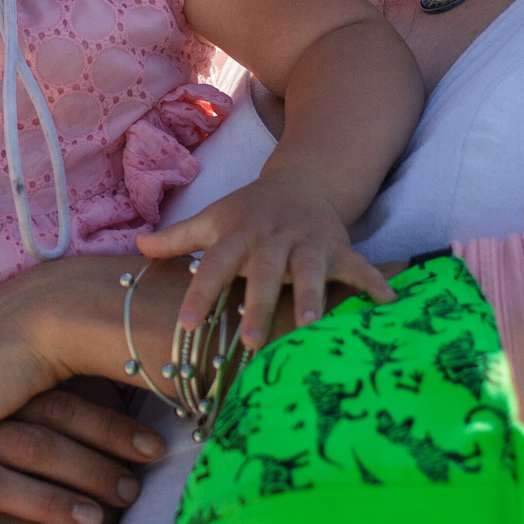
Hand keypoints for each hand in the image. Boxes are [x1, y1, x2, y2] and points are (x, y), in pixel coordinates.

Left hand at [137, 176, 395, 347]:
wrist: (301, 182)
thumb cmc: (248, 212)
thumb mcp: (212, 219)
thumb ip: (176, 238)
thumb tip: (135, 248)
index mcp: (237, 235)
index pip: (212, 265)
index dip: (199, 293)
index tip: (186, 323)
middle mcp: (272, 239)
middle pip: (263, 272)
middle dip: (257, 304)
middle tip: (249, 341)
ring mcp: (308, 243)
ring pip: (310, 270)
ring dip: (311, 295)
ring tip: (310, 325)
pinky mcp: (338, 247)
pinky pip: (358, 266)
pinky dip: (374, 282)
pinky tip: (389, 304)